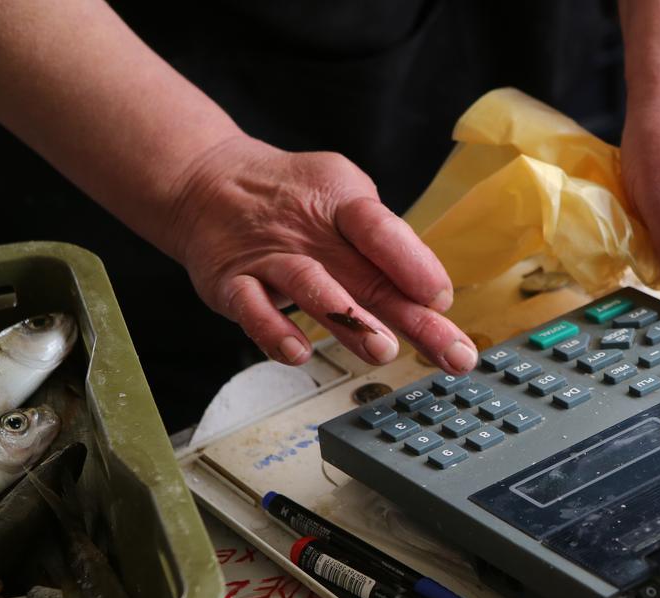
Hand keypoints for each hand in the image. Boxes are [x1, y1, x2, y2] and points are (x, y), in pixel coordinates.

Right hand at [167, 136, 477, 372]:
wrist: (207, 182)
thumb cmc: (296, 200)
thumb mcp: (344, 200)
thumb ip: (383, 246)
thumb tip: (430, 297)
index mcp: (343, 203)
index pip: (381, 229)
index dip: (413, 263)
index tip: (441, 298)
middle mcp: (308, 231)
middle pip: (367, 275)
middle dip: (414, 320)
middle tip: (452, 353)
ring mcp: (269, 257)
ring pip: (311, 287)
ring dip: (348, 320)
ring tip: (383, 350)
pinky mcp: (232, 283)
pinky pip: (252, 308)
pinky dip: (273, 331)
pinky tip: (298, 354)